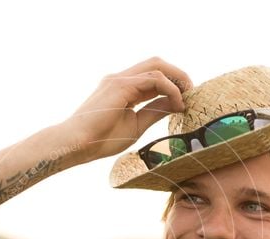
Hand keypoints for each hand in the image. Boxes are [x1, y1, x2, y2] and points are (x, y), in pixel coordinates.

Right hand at [63, 57, 192, 162]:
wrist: (77, 144)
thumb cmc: (101, 139)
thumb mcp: (136, 125)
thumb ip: (154, 112)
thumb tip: (175, 105)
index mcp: (123, 88)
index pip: (153, 77)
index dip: (173, 86)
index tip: (185, 101)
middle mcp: (121, 79)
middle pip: (157, 63)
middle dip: (178, 75)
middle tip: (191, 93)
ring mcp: (119, 79)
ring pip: (157, 66)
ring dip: (177, 79)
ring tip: (187, 97)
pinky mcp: (121, 85)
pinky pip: (154, 78)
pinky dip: (169, 89)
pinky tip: (176, 103)